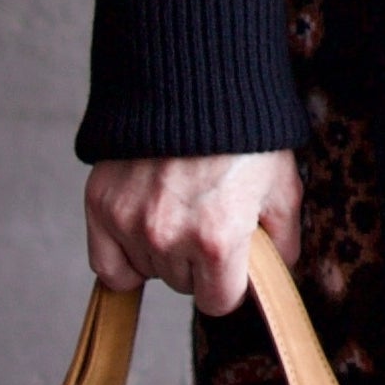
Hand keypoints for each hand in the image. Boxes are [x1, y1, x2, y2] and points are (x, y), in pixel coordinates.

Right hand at [84, 148, 302, 313]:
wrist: (193, 81)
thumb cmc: (243, 134)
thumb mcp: (282, 189)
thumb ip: (283, 244)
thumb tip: (274, 276)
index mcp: (216, 239)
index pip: (217, 302)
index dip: (230, 284)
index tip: (232, 261)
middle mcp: (167, 236)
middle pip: (182, 286)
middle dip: (197, 263)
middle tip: (205, 218)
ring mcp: (129, 221)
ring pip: (148, 271)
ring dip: (163, 253)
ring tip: (178, 208)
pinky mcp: (101, 204)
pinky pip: (107, 265)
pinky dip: (123, 258)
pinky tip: (143, 236)